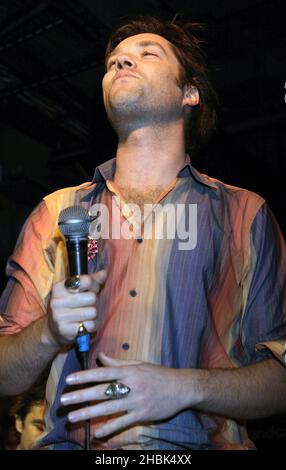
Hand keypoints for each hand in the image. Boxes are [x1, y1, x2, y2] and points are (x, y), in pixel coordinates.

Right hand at [47, 270, 106, 345]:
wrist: (54, 331)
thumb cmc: (69, 307)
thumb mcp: (76, 292)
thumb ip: (90, 281)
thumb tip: (104, 272)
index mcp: (59, 287)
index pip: (86, 281)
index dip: (93, 286)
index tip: (90, 290)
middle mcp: (57, 301)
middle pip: (92, 297)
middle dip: (94, 303)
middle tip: (87, 306)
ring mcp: (60, 316)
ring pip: (93, 312)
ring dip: (93, 315)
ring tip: (85, 316)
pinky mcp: (65, 330)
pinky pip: (90, 325)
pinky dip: (91, 326)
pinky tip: (84, 325)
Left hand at [60, 352, 187, 438]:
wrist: (181, 387)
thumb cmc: (159, 374)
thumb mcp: (139, 364)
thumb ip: (118, 363)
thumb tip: (101, 357)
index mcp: (129, 371)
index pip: (103, 373)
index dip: (85, 376)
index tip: (69, 380)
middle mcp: (131, 386)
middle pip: (102, 391)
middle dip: (81, 396)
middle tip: (64, 400)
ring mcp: (137, 401)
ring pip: (109, 408)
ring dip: (89, 413)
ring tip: (73, 417)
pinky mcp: (143, 415)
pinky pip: (123, 422)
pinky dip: (110, 428)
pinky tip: (97, 433)